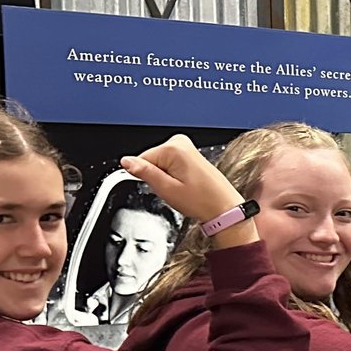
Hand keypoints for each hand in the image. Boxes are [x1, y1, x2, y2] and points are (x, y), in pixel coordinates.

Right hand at [121, 136, 240, 225]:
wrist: (224, 208)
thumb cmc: (202, 201)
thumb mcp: (167, 189)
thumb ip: (144, 172)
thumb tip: (126, 161)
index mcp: (174, 148)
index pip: (141, 160)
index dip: (147, 178)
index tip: (162, 187)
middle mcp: (181, 143)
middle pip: (151, 161)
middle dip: (158, 178)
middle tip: (174, 190)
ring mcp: (187, 148)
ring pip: (160, 164)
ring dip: (167, 179)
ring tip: (182, 189)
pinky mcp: (190, 155)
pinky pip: (171, 166)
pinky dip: (174, 177)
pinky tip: (186, 186)